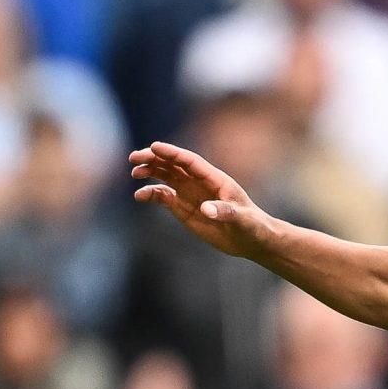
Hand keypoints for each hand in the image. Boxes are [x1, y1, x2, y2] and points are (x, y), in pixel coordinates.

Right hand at [129, 142, 277, 258]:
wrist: (252, 241)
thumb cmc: (253, 227)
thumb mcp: (243, 220)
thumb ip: (226, 213)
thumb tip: (206, 209)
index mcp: (215, 179)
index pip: (190, 161)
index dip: (172, 153)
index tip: (154, 147)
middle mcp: (199, 183)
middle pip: (173, 164)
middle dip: (154, 158)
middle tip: (134, 158)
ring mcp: (190, 194)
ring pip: (165, 176)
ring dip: (149, 171)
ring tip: (135, 172)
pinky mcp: (183, 208)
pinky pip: (163, 196)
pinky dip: (150, 194)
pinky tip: (140, 196)